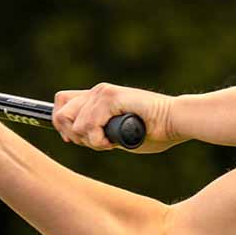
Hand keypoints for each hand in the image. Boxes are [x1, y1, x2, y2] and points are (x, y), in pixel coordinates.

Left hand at [52, 82, 181, 152]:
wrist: (175, 121)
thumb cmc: (153, 131)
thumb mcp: (116, 133)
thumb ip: (97, 131)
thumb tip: (75, 137)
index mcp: (97, 97)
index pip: (61, 104)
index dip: (63, 125)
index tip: (76, 140)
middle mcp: (96, 91)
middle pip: (60, 114)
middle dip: (74, 136)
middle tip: (97, 143)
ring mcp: (102, 92)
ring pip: (74, 124)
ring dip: (90, 141)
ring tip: (110, 143)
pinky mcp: (110, 97)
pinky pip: (89, 125)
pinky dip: (98, 140)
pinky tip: (113, 142)